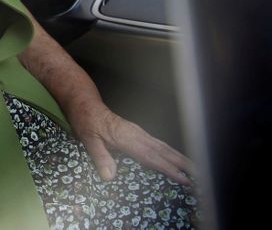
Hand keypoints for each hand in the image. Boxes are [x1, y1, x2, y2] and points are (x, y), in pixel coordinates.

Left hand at [68, 101, 193, 185]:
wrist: (86, 105)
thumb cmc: (86, 122)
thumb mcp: (88, 139)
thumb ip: (100, 157)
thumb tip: (110, 177)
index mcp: (127, 138)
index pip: (151, 157)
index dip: (168, 169)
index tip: (183, 179)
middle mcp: (136, 134)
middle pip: (163, 151)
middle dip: (181, 163)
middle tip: (199, 175)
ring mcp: (137, 132)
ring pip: (162, 146)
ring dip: (178, 157)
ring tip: (193, 168)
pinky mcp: (136, 132)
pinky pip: (156, 143)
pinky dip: (168, 151)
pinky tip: (173, 157)